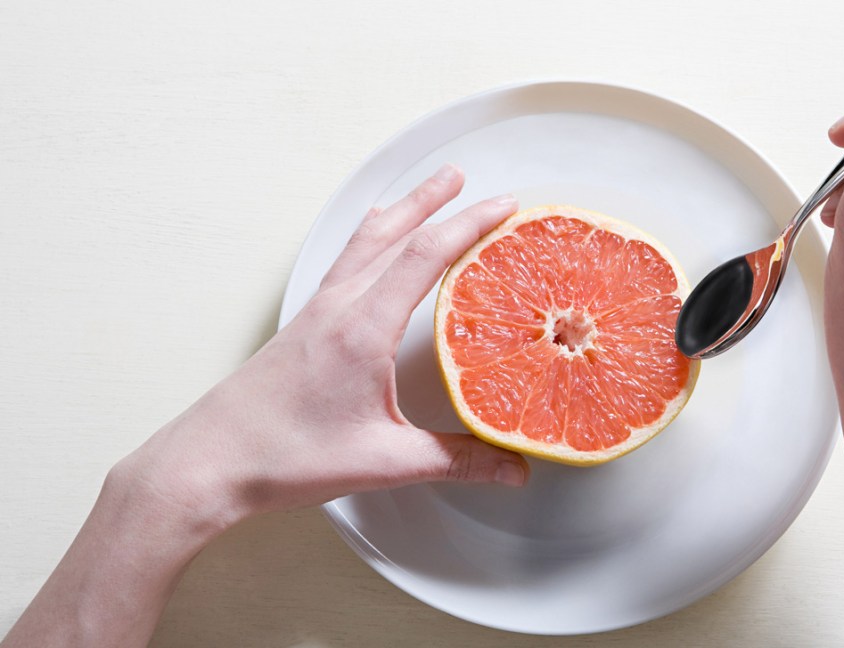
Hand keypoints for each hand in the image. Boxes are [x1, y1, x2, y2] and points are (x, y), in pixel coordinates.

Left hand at [119, 164, 528, 528]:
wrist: (212, 459)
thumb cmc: (285, 455)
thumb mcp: (385, 461)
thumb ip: (456, 461)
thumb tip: (511, 468)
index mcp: (363, 328)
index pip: (425, 256)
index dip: (469, 225)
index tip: (502, 207)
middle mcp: (339, 307)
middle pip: (395, 234)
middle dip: (436, 202)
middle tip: (464, 177)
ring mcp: (318, 310)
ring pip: (366, 242)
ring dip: (403, 211)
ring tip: (427, 190)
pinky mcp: (305, 323)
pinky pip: (346, 261)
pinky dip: (369, 237)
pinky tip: (370, 238)